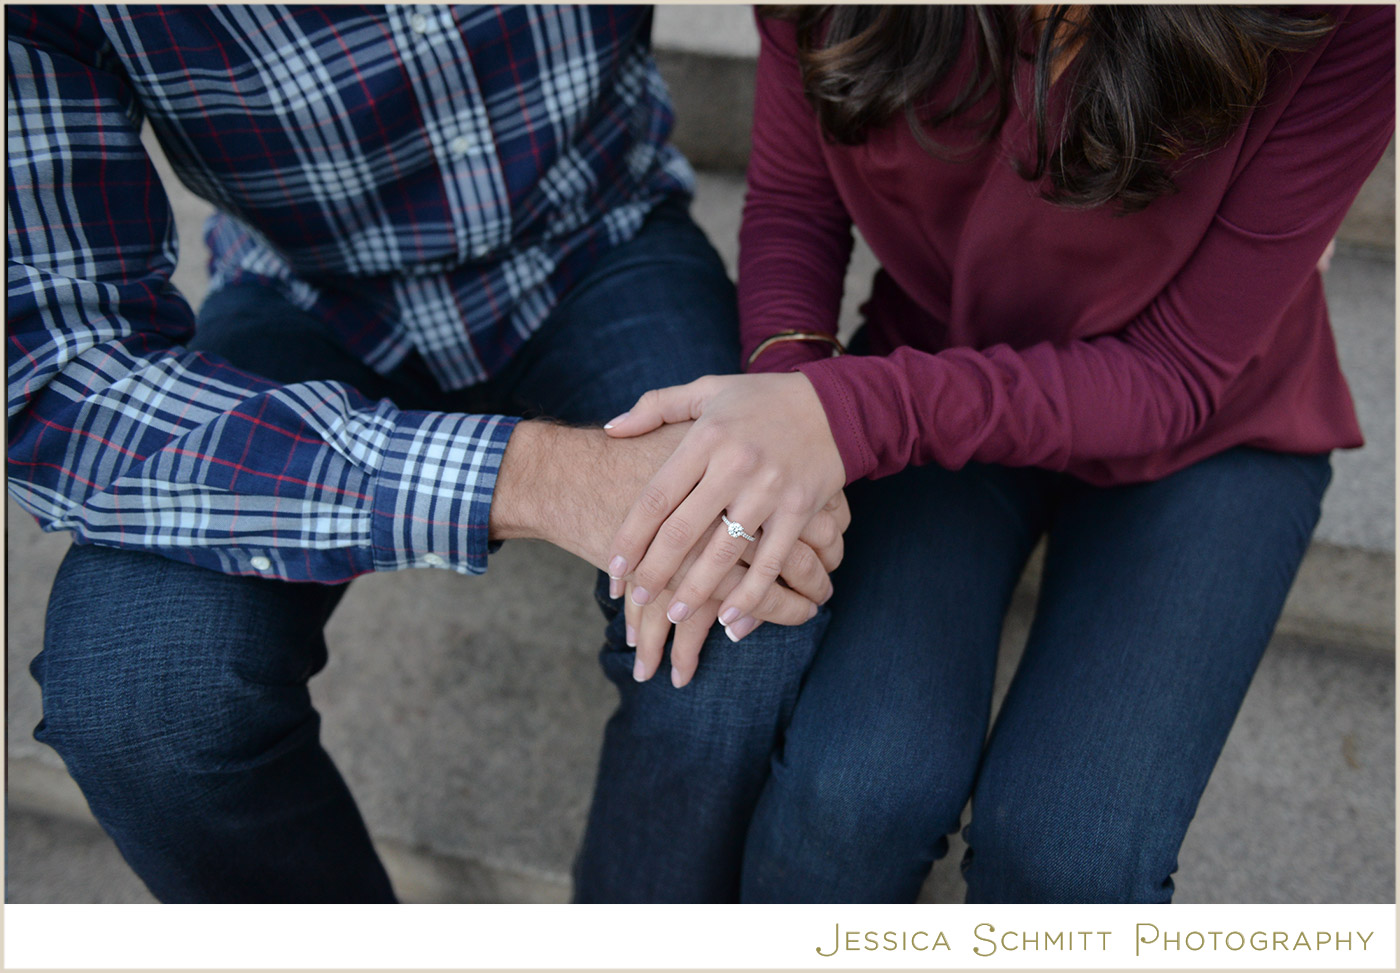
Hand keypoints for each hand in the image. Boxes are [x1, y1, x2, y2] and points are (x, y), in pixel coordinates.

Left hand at [488, 417, 840, 609]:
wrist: (837, 405)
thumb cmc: (762, 400)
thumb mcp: (707, 390)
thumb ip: (656, 407)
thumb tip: (610, 429)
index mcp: (706, 437)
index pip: (657, 496)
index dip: (631, 537)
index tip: (613, 568)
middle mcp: (735, 464)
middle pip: (683, 529)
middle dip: (655, 570)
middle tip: (636, 597)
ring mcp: (770, 489)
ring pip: (724, 552)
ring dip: (696, 590)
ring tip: (673, 614)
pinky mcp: (801, 509)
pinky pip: (771, 560)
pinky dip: (750, 594)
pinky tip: (730, 617)